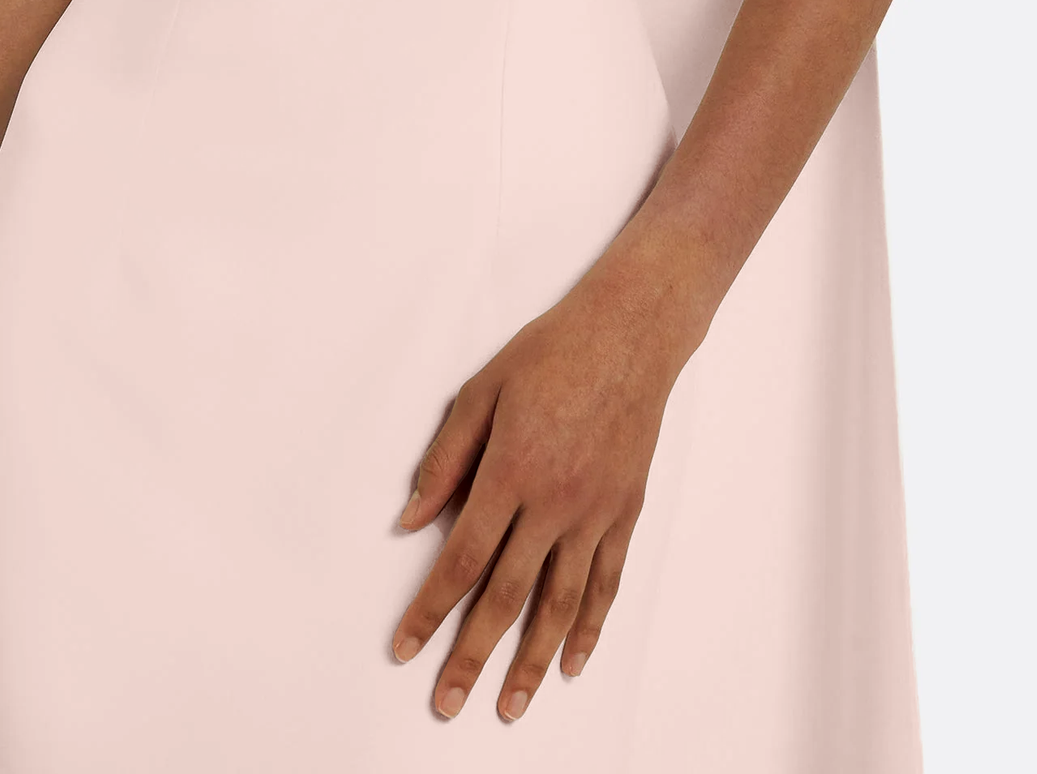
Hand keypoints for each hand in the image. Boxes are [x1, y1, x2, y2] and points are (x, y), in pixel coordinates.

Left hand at [388, 258, 693, 723]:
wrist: (630, 332)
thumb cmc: (551, 353)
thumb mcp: (482, 390)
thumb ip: (445, 459)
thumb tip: (409, 519)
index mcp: (511, 470)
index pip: (462, 558)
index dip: (430, 609)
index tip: (406, 648)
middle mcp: (555, 502)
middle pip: (507, 596)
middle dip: (473, 655)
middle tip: (448, 703)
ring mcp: (596, 512)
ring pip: (560, 603)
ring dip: (532, 661)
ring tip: (511, 705)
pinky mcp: (626, 512)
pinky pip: (606, 583)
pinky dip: (589, 627)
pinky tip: (571, 660)